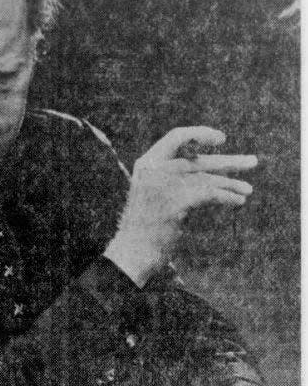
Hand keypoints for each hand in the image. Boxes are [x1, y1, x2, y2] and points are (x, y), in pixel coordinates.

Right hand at [104, 126, 256, 286]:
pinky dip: (226, 196)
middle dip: (228, 161)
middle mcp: (154, 169)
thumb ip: (173, 174)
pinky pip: (210, 193)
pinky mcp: (175, 202)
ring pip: (207, 177)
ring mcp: (164, 184)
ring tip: (248, 190)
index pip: (177, 136)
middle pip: (198, 159)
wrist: (133, 250)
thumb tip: (211, 166)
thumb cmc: (146, 224)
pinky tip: (238, 201)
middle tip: (253, 162)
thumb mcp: (154, 191)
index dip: (200, 134)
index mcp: (147, 162)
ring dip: (231, 183)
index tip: (222, 139)